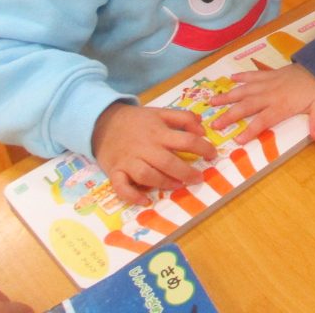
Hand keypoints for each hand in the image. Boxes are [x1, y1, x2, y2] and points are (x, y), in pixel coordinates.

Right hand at [91, 102, 217, 204]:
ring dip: (164, 183)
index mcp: (159, 132)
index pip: (186, 140)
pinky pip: (122, 187)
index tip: (212, 155)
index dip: (203, 148)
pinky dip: (133, 196)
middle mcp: (145, 147)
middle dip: (186, 172)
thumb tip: (202, 130)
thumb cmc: (136, 120)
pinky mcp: (115, 171)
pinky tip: (146, 201)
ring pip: (147, 175)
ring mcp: (129, 160)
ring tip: (178, 185)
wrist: (102, 122)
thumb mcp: (160, 112)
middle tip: (199, 178)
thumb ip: (183, 118)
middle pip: (168, 162)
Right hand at [208, 64, 314, 143]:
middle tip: (214, 124)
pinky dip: (241, 76)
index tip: (238, 140)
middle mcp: (271, 94)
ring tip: (212, 101)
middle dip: (230, 115)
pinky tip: (230, 78)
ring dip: (228, 96)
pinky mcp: (270, 74)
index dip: (251, 130)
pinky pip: (253, 75)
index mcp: (282, 105)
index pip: (263, 120)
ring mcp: (268, 83)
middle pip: (247, 106)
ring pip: (244, 90)